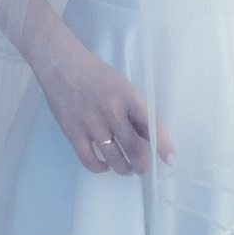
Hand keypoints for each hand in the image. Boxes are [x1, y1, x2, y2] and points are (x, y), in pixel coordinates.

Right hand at [39, 50, 171, 175]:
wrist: (62, 65)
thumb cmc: (97, 75)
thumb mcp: (124, 87)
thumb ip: (136, 112)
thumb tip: (150, 137)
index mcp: (129, 98)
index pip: (152, 126)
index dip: (163, 147)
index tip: (171, 161)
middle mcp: (111, 111)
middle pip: (133, 148)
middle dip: (142, 165)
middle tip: (143, 169)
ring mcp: (91, 122)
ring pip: (113, 158)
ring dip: (123, 169)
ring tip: (126, 169)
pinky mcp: (72, 131)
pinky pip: (88, 159)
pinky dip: (99, 167)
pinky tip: (105, 165)